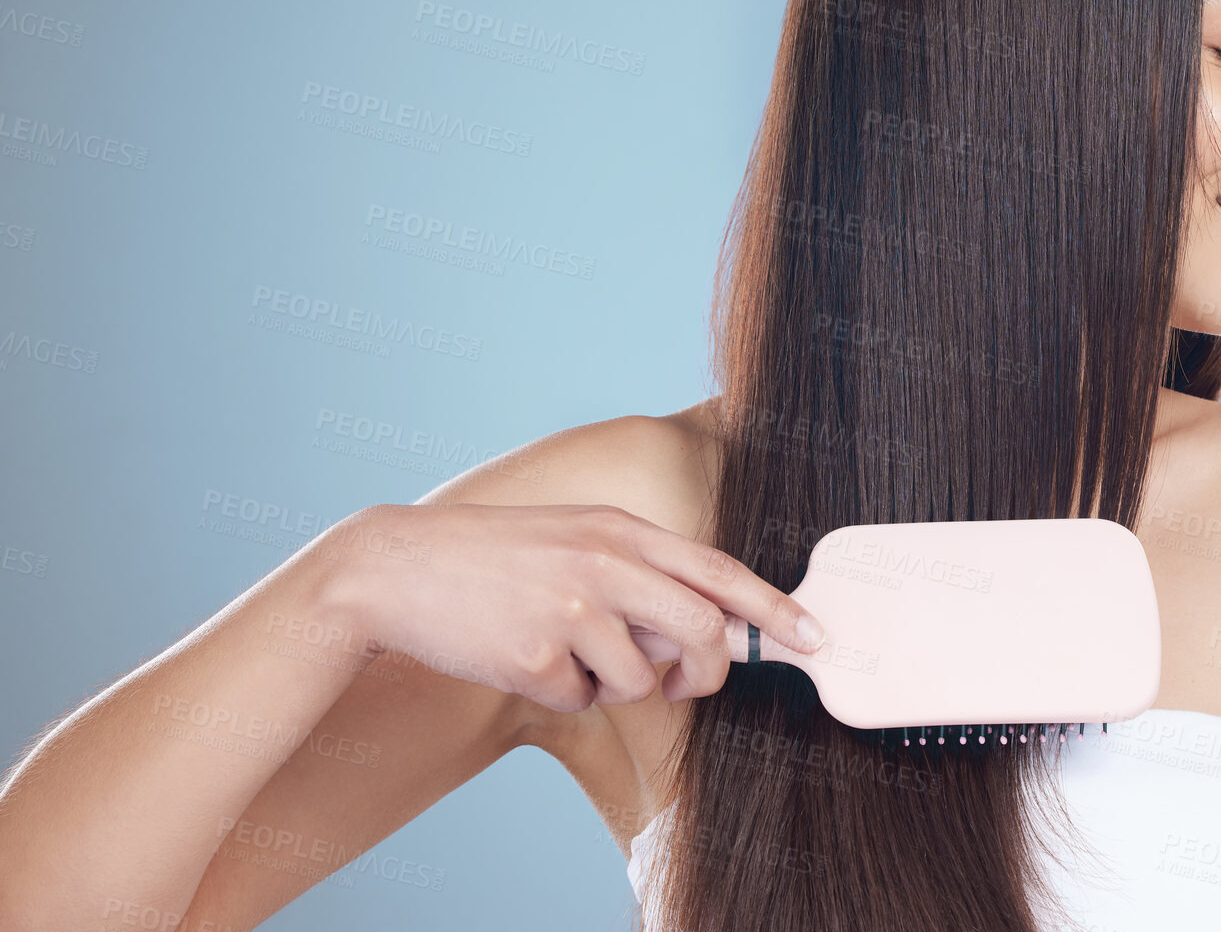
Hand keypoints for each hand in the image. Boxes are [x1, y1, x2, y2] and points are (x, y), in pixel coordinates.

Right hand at [317, 502, 825, 709]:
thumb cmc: (495, 558)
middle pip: (701, 632)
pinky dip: (560, 693)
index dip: (773, 607)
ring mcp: (570, 606)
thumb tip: (701, 636)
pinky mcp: (535, 652)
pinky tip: (522, 655)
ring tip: (563, 647)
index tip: (814, 636)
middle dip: (705, 673)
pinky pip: (579, 700)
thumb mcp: (574, 540)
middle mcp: (604, 561)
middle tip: (684, 682)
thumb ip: (638, 574)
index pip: (719, 568)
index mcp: (618, 529)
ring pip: (640, 679)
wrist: (398, 567)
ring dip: (611, 682)